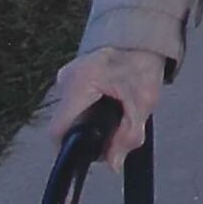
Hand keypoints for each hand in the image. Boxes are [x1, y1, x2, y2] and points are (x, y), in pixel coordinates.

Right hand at [47, 46, 166, 173]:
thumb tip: (113, 165)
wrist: (144, 38)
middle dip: (88, 135)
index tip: (92, 151)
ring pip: (70, 115)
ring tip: (114, 113)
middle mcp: (66, 78)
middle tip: (113, 130)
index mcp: (81, 82)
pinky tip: (107, 103)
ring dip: (89, 122)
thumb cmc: (144, 64)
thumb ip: (128, 136)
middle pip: (66, 125)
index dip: (73, 148)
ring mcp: (66, 75)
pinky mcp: (70, 75)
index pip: (58, 131)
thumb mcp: (143, 102)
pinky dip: (89, 109)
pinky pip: (74, 103)